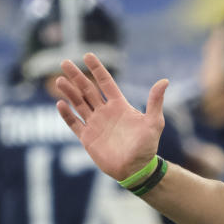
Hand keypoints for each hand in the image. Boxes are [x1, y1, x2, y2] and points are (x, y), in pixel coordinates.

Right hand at [56, 53, 167, 180]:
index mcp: (120, 105)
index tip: (87, 55)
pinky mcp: (87, 138)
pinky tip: (60, 104)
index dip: (97, 69)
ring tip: (59, 81)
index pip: (106, 83)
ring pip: (79, 103)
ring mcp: (95, 124)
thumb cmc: (147, 146)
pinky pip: (74, 123)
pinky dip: (67, 114)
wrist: (136, 168)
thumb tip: (165, 80)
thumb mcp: (154, 122)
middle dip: (77, 76)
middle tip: (64, 62)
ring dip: (69, 92)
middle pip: (88, 90)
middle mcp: (105, 112)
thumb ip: (155, 102)